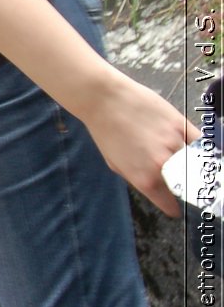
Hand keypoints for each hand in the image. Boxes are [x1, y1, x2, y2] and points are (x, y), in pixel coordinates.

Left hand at [81, 72, 198, 216]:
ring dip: (196, 167)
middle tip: (189, 188)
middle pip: (188, 186)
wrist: (104, 99)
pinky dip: (202, 149)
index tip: (174, 207)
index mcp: (144, 178)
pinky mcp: (182, 125)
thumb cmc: (105, 131)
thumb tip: (154, 187)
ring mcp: (175, 144)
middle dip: (188, 189)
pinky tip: (199, 152)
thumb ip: (137, 178)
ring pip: (197, 164)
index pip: (169, 203)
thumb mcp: (116, 164)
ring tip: (194, 169)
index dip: (172, 207)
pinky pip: (201, 144)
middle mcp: (163, 164)